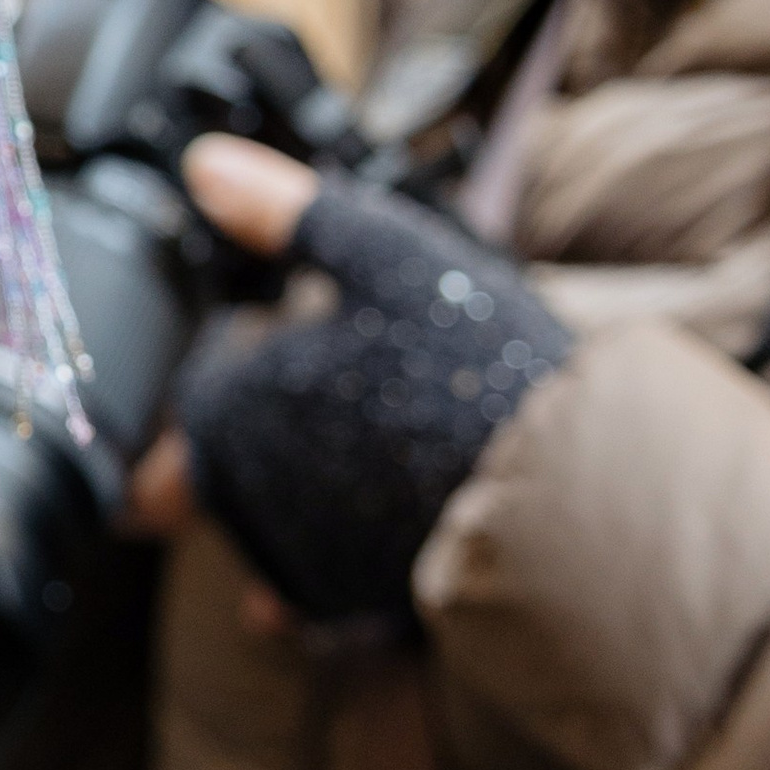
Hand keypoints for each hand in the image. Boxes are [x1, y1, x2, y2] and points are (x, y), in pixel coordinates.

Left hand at [168, 139, 571, 626]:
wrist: (564, 501)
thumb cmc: (476, 371)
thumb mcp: (384, 256)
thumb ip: (284, 212)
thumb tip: (205, 164)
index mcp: (229, 405)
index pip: (207, 372)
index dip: (252, 347)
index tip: (299, 332)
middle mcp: (240, 490)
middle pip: (220, 449)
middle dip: (262, 420)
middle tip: (339, 394)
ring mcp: (287, 555)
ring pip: (259, 511)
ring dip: (290, 481)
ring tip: (369, 449)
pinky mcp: (340, 604)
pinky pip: (300, 579)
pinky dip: (317, 553)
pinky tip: (358, 525)